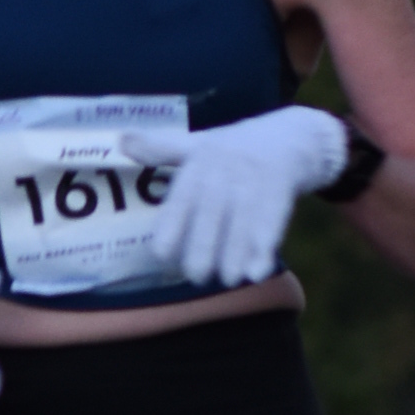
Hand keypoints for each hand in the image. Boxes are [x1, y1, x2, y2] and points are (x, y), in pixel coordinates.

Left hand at [146, 103, 349, 288]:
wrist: (293, 134)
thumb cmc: (236, 147)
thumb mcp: (199, 142)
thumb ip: (162, 149)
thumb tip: (120, 140)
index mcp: (201, 156)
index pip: (183, 194)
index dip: (172, 225)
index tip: (160, 254)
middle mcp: (226, 164)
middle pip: (212, 209)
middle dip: (204, 246)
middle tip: (196, 277)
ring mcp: (256, 173)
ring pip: (243, 218)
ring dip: (235, 252)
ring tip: (228, 281)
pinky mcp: (283, 182)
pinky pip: (273, 218)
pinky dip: (265, 247)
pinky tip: (258, 272)